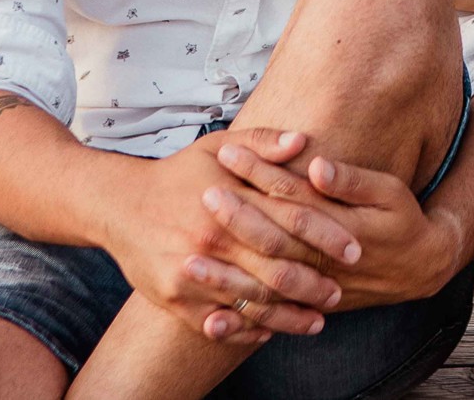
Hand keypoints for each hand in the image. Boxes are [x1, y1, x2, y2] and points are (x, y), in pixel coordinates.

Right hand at [101, 130, 351, 346]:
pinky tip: (271, 331)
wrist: (119, 206)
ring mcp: (191, 274)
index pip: (290, 220)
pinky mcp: (173, 299)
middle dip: (313, 284)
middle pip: (275, 269)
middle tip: (339, 292)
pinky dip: (247, 331)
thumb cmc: (177, 175)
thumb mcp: (217, 147)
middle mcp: (211, 239)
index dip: (327, 236)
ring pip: (251, 302)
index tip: (355, 249)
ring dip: (288, 315)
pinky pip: (219, 323)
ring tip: (317, 319)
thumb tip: (303, 142)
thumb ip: (262, 143)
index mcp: (228, 200)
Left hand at [203, 133, 462, 323]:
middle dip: (234, 215)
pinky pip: (273, 318)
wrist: (420, 270)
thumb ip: (350, 180)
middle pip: (271, 237)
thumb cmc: (403, 222)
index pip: (290, 195)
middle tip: (201, 194)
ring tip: (190, 259)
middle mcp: (324, 259)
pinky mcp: (311, 306)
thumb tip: (314, 164)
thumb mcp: (389, 191)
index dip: (259, 173)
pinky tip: (212, 322)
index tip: (228, 153)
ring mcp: (316, 287)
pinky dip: (243, 322)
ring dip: (228, 273)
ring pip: (265, 283)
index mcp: (340, 224)